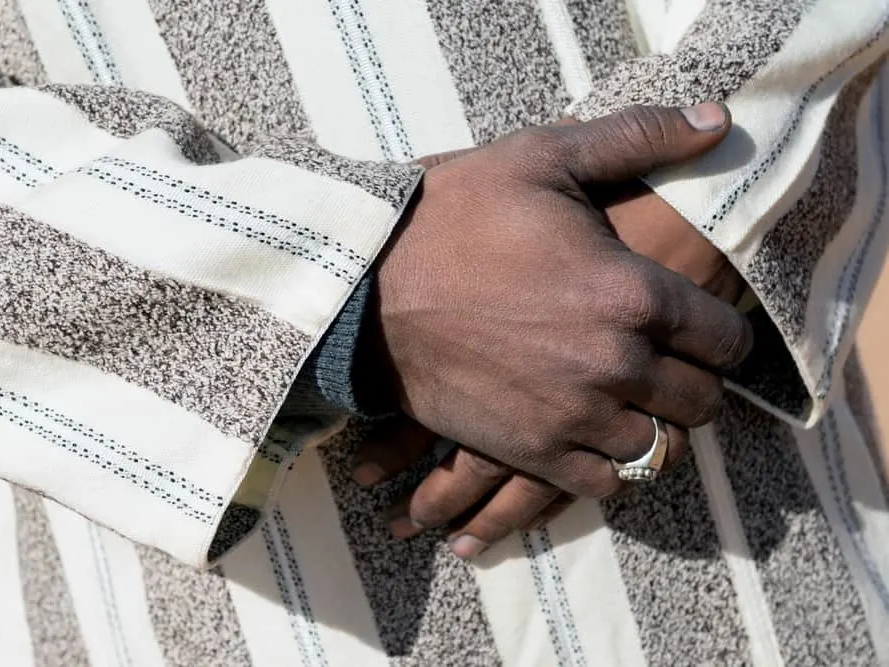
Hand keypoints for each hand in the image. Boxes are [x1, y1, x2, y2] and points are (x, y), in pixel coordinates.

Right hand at [357, 103, 751, 554]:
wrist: (368, 288)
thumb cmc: (453, 216)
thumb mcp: (540, 157)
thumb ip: (636, 138)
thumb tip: (715, 121)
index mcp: (633, 292)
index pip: (729, 340)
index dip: (727, 335)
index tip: (708, 331)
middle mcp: (616, 362)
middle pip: (702, 402)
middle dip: (696, 383)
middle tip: (673, 367)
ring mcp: (573, 415)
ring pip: (657, 447)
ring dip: (654, 426)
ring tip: (633, 403)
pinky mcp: (531, 449)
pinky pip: (603, 484)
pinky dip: (608, 467)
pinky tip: (594, 437)